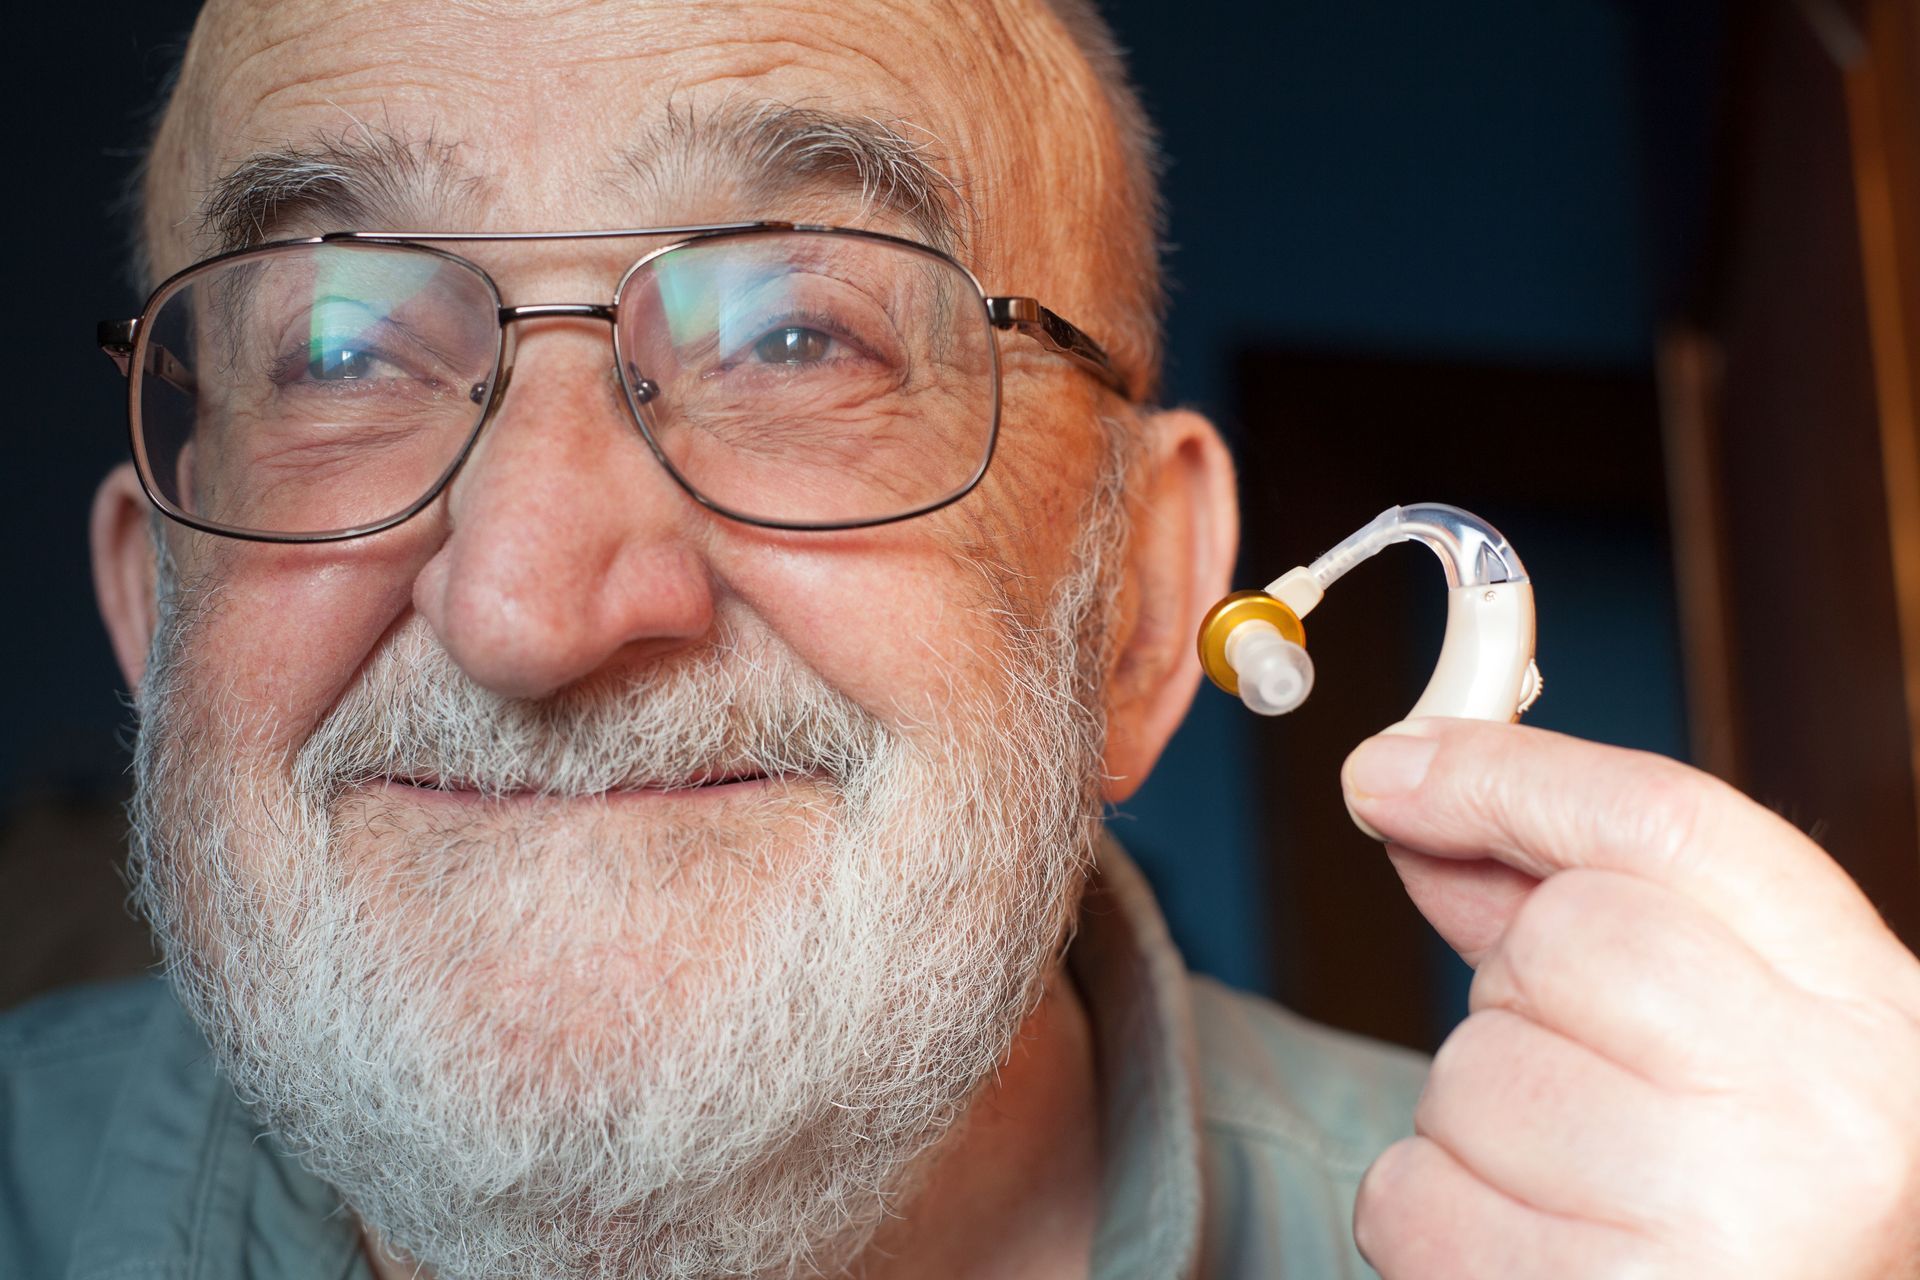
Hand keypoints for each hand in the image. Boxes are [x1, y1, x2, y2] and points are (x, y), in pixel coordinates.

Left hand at [1342, 718, 1919, 1278]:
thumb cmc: (1760, 1208)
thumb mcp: (1732, 1033)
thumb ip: (1583, 907)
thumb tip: (1408, 791)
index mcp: (1867, 1020)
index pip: (1667, 827)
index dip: (1506, 778)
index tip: (1386, 773)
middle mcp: (1818, 1116)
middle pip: (1554, 945)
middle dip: (1519, 1005)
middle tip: (1592, 1096)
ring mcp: (1719, 1224)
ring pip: (1465, 1081)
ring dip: (1475, 1136)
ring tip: (1581, 1200)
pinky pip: (1411, 1203)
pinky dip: (1436, 1230)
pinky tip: (1535, 1258)